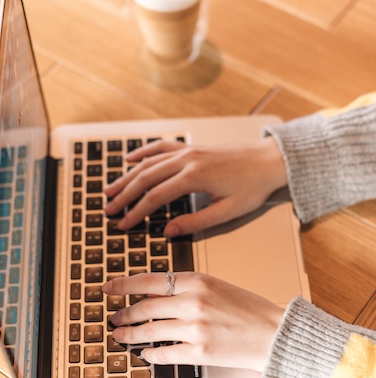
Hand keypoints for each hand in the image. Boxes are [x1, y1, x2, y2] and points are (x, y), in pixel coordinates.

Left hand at [102, 272, 283, 371]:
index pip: (150, 281)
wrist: (275, 333)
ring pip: (150, 331)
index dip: (124, 285)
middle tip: (114, 318)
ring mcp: (195, 328)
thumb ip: (187, 289)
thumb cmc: (249, 309)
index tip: (108, 288)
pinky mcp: (200, 352)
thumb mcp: (217, 287)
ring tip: (120, 336)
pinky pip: (164, 353)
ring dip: (130, 334)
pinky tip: (144, 354)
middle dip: (125, 314)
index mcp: (197, 280)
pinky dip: (150, 354)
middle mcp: (193, 301)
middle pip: (145, 307)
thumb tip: (154, 294)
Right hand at [104, 136, 286, 236]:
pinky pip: (160, 147)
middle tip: (108, 210)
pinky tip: (129, 159)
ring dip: (127, 176)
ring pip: (148, 162)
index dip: (135, 212)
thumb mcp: (227, 212)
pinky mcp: (191, 147)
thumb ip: (195, 222)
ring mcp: (187, 150)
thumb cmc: (252, 188)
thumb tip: (167, 231)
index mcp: (194, 177)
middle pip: (145, 178)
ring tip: (110, 190)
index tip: (122, 224)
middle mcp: (186, 160)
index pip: (155, 197)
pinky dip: (143, 152)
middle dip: (124, 195)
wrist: (270, 161)